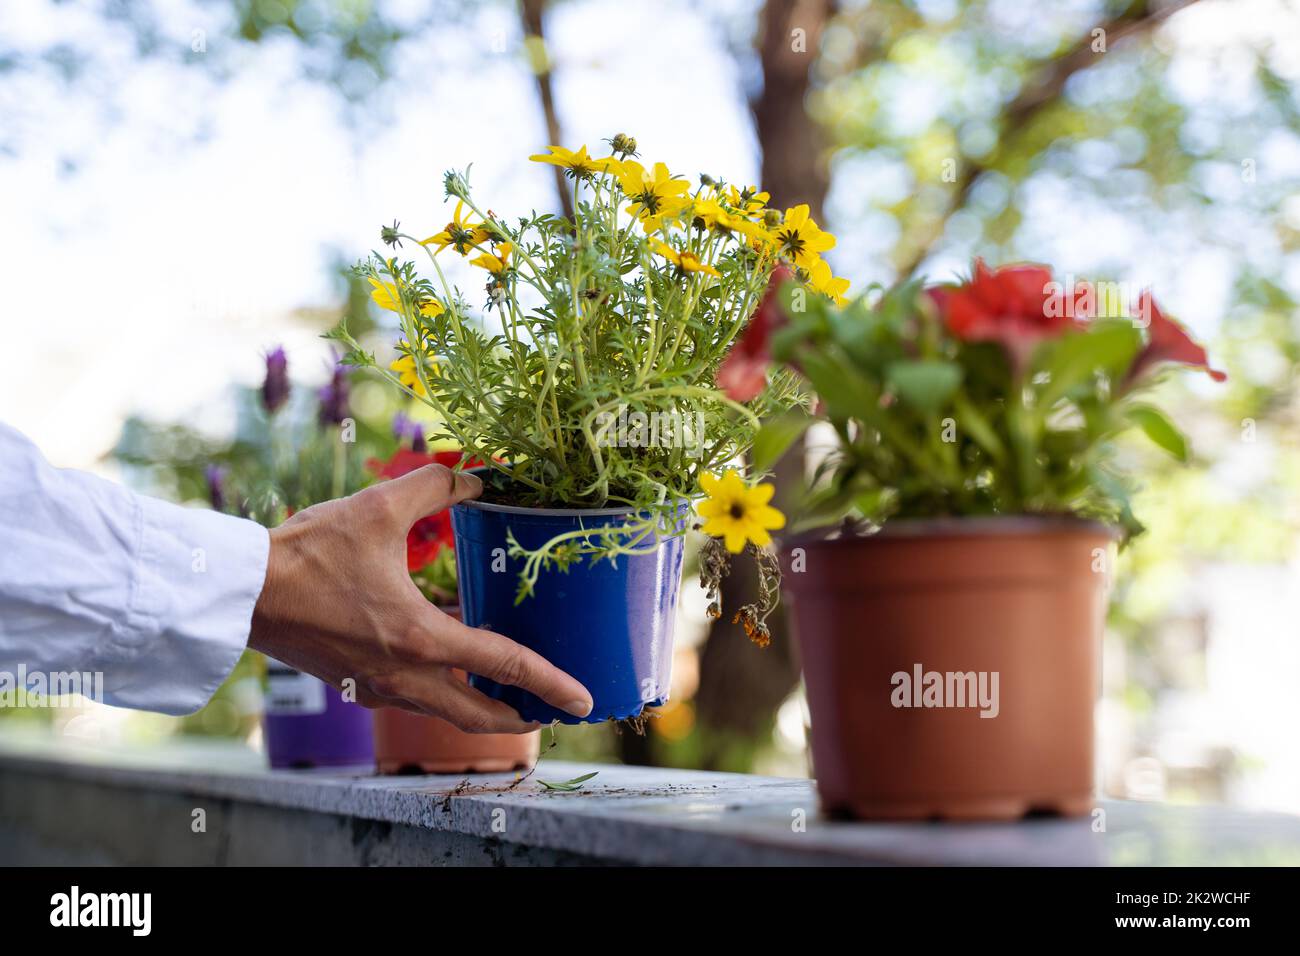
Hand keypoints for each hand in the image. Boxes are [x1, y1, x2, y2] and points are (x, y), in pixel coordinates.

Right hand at [249, 463, 592, 732]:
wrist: (242, 592)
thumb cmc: (308, 553)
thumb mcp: (378, 508)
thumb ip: (434, 488)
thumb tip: (476, 477)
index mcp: (423, 639)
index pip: (507, 666)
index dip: (552, 683)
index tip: (584, 702)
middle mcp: (407, 676)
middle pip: (480, 715)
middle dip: (523, 718)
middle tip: (553, 710)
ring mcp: (379, 687)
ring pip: (447, 711)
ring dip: (483, 706)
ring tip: (511, 687)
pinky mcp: (357, 685)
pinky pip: (416, 695)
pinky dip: (444, 687)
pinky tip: (451, 655)